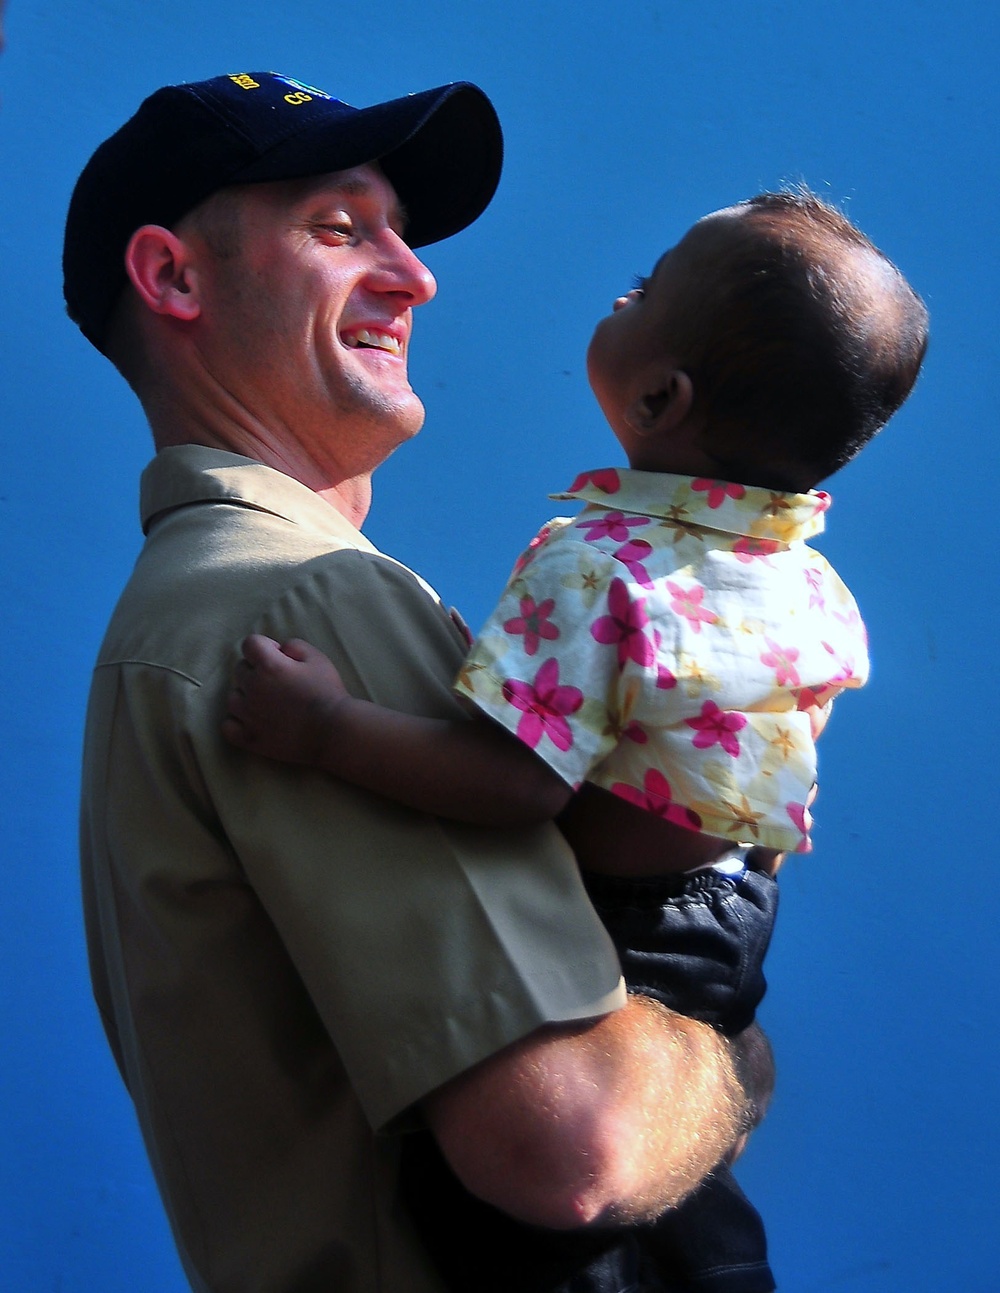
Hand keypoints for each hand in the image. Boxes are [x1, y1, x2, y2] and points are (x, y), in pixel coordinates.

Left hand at [222, 635, 348, 765]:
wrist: (334, 732)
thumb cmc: (328, 693)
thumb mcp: (318, 658)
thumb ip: (294, 645)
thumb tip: (279, 649)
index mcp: (269, 666)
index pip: (250, 644)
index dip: (265, 647)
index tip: (280, 657)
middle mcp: (253, 688)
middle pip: (240, 670)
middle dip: (257, 671)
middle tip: (279, 683)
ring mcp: (248, 716)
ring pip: (233, 697)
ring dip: (246, 696)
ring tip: (268, 704)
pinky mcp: (250, 738)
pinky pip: (227, 727)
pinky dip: (236, 722)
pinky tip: (252, 721)